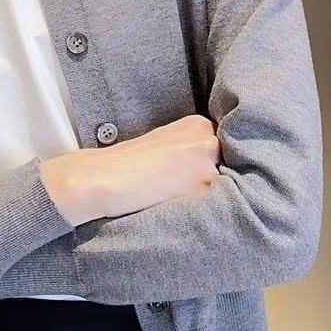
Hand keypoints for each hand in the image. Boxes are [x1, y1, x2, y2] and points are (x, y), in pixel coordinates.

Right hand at [96, 113, 221, 215]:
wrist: (107, 176)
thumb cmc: (128, 161)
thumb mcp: (165, 140)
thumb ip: (191, 147)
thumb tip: (209, 164)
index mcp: (198, 124)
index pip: (220, 146)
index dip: (205, 162)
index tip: (187, 169)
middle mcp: (208, 141)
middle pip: (223, 165)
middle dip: (208, 175)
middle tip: (179, 183)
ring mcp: (208, 165)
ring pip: (218, 185)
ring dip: (203, 192)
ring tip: (174, 193)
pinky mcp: (203, 189)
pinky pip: (209, 202)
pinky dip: (197, 206)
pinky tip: (174, 201)